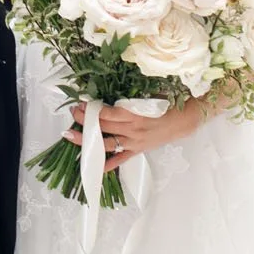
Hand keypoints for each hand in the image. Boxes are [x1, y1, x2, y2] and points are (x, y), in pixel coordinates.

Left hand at [66, 98, 210, 173]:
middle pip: (103, 127)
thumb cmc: (166, 103)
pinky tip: (93, 166)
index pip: (106, 113)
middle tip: (72, 113)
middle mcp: (132, 130)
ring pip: (106, 143)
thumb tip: (106, 88)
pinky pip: (120, 159)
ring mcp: (134, 143)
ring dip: (87, 140)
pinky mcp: (137, 150)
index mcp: (134, 114)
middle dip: (84, 120)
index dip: (90, 110)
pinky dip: (107, 164)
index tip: (79, 103)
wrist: (183, 120)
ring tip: (70, 135)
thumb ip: (129, 95)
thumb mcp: (148, 94)